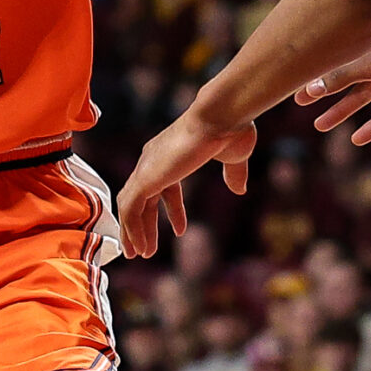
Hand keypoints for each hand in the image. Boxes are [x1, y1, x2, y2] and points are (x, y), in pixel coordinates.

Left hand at [117, 107, 256, 260]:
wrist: (221, 115)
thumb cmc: (231, 128)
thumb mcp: (235, 157)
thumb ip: (234, 173)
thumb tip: (239, 190)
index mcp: (170, 152)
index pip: (165, 187)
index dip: (173, 210)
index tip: (180, 231)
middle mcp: (153, 159)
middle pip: (141, 198)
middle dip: (143, 225)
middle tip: (144, 249)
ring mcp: (147, 168)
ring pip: (130, 206)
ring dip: (134, 232)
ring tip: (140, 255)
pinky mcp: (145, 177)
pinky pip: (131, 209)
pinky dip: (132, 228)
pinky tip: (139, 246)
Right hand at [294, 29, 370, 145]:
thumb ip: (344, 76)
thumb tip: (311, 87)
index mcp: (369, 52)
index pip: (336, 68)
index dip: (316, 80)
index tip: (297, 94)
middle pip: (346, 84)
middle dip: (325, 97)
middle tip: (303, 107)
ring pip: (363, 100)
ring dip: (343, 113)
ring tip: (322, 127)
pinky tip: (357, 140)